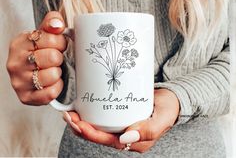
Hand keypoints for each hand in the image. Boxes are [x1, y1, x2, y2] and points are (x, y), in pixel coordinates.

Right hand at [6, 11, 66, 104]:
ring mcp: (18, 81)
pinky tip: (52, 82)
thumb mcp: (44, 33)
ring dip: (57, 73)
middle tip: (55, 59)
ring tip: (51, 70)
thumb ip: (52, 23)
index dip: (60, 42)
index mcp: (19, 43)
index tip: (57, 45)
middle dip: (59, 57)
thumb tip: (57, 24)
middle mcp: (15, 62)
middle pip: (53, 57)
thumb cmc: (40, 51)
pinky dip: (56, 87)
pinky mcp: (25, 97)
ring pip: (52, 75)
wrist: (32, 71)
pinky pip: (50, 93)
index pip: (52, 38)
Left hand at [63, 88, 179, 152]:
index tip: (78, 123)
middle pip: (98, 136)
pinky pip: (102, 120)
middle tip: (68, 115)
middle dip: (81, 128)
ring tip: (70, 112)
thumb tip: (125, 139)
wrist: (170, 100)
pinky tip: (82, 107)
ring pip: (97, 129)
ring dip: (82, 122)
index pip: (108, 141)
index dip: (91, 134)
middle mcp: (125, 136)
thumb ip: (147, 131)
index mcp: (134, 142)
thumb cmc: (167, 110)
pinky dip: (90, 115)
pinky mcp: (119, 116)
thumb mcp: (161, 120)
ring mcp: (121, 127)